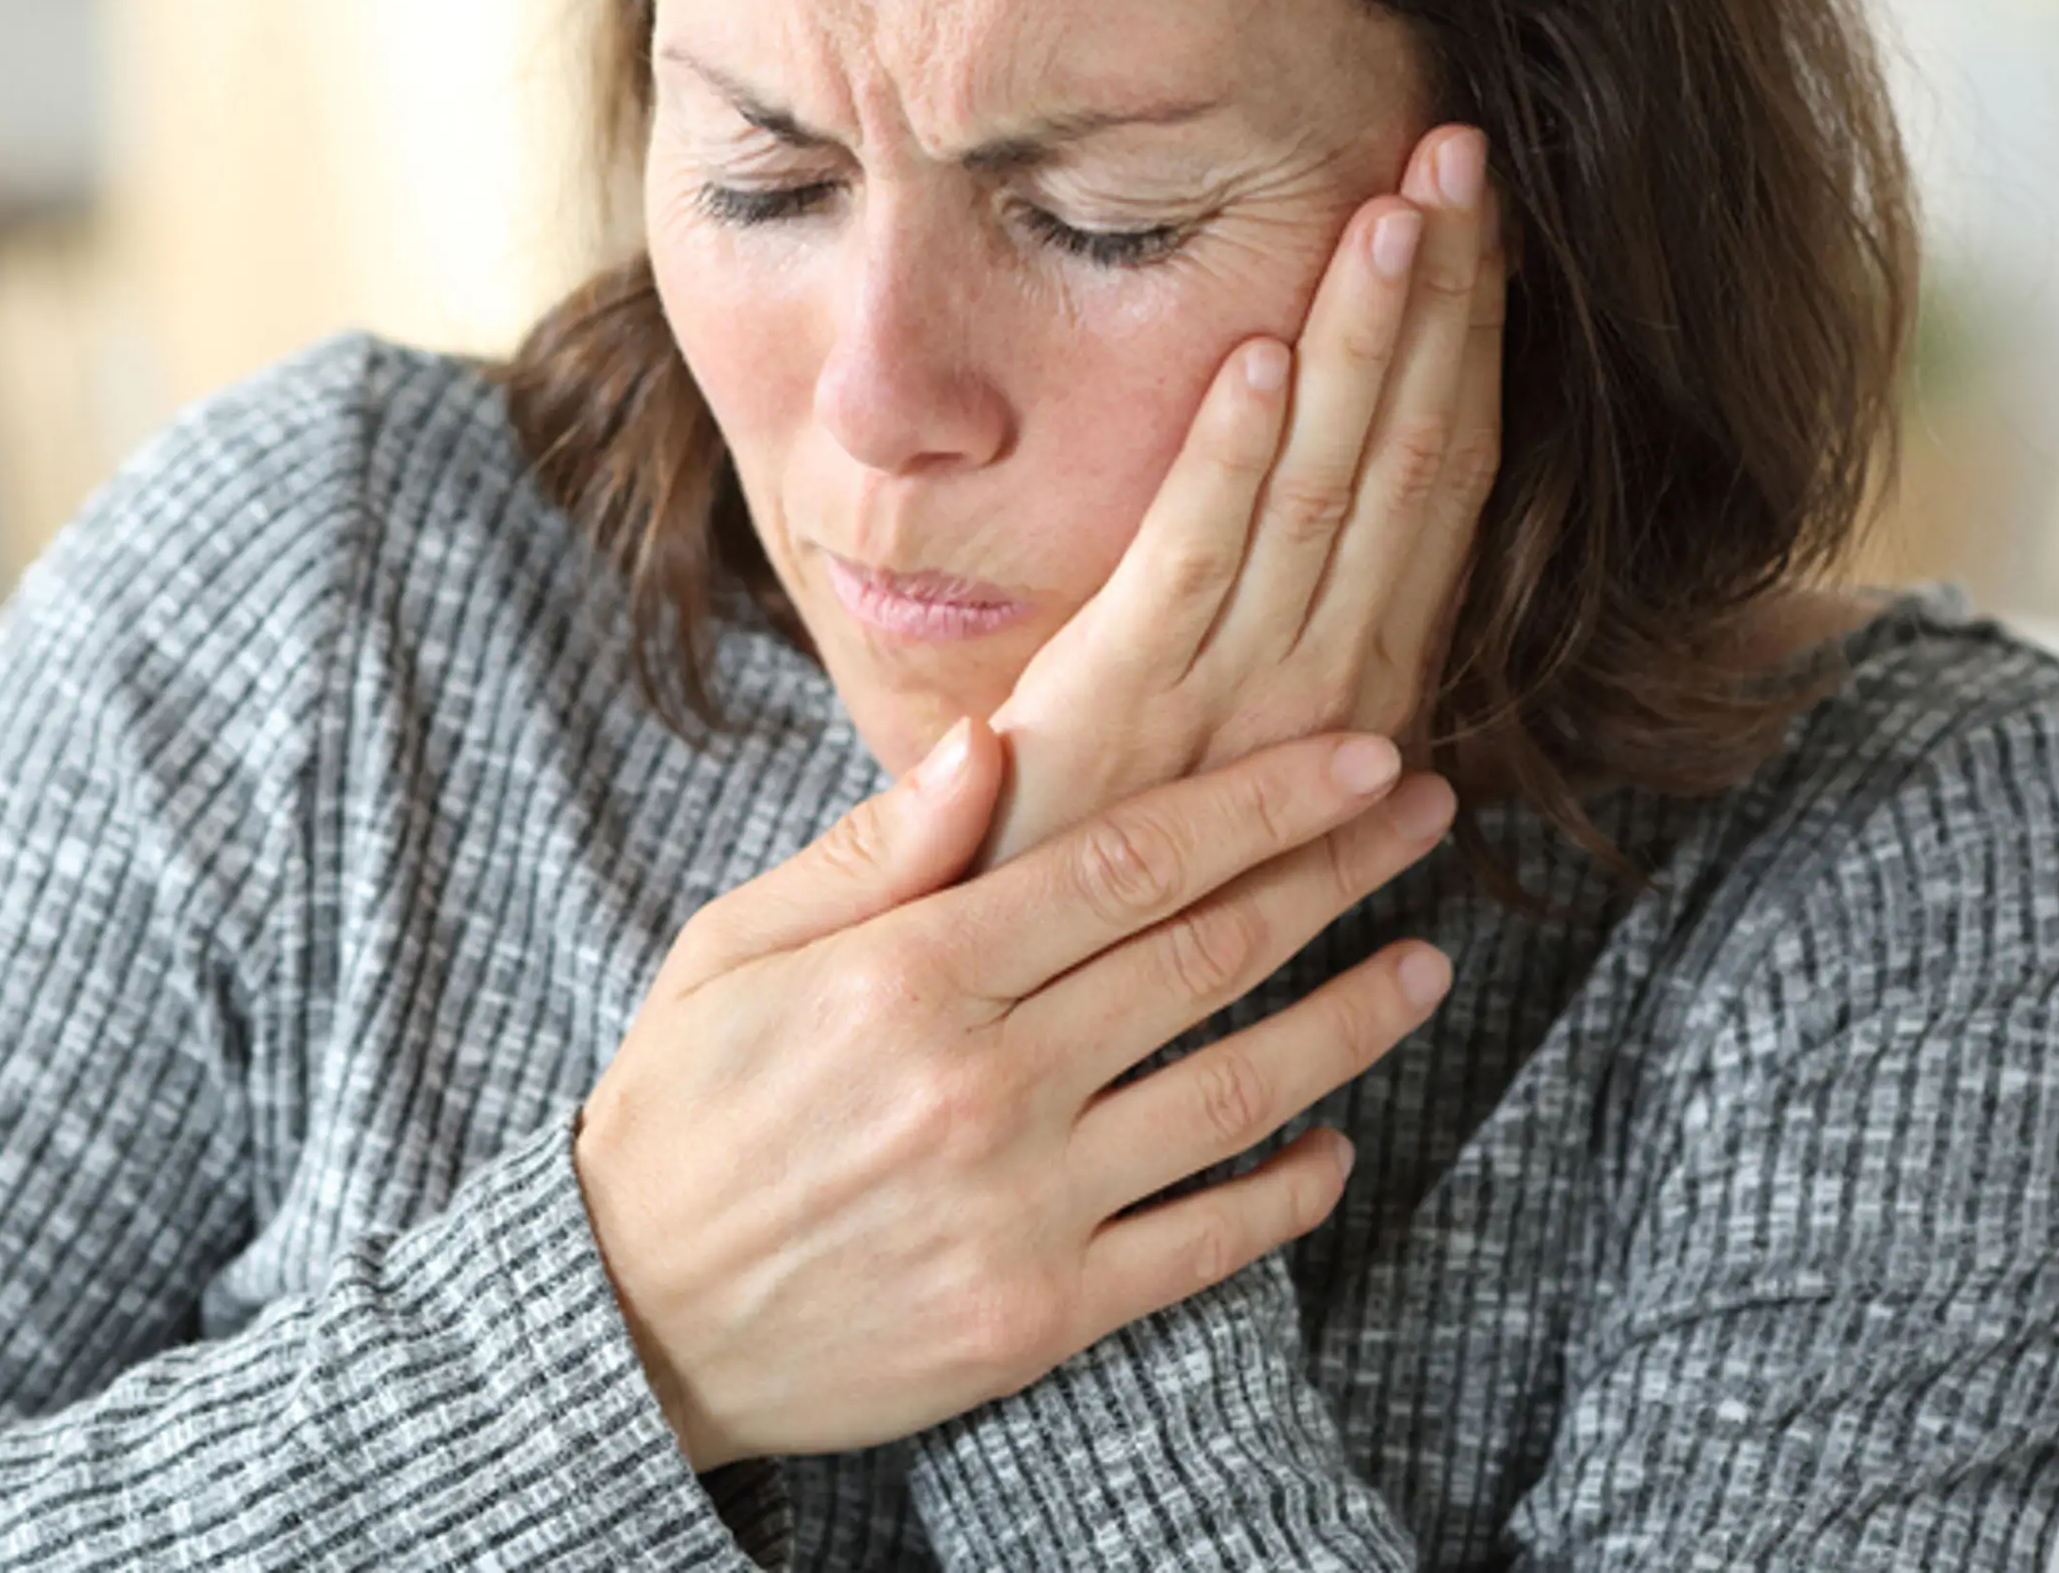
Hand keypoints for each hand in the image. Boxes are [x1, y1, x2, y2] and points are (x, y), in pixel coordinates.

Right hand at [573, 722, 1459, 1469]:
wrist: (631, 1318)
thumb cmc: (683, 1108)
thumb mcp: (736, 948)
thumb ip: (872, 849)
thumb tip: (992, 740)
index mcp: (909, 973)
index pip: (1130, 861)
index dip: (1262, 802)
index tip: (1359, 756)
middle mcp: (982, 1080)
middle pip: (1206, 954)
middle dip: (1335, 872)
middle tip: (1427, 817)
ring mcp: (1022, 1203)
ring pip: (1233, 1092)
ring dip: (1350, 1021)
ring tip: (1426, 966)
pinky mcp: (1040, 1313)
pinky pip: (1203, 1245)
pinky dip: (1286, 1192)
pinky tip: (1334, 1146)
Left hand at [982, 124, 1506, 866]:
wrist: (1018, 995)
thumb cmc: (1108, 858)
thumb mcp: (1234, 757)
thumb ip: (1297, 678)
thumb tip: (1392, 680)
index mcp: (1364, 680)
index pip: (1441, 478)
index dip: (1470, 339)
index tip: (1487, 214)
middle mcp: (1330, 681)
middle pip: (1408, 454)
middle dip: (1441, 297)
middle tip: (1464, 149)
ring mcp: (1232, 693)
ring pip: (1324, 485)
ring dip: (1360, 341)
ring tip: (1394, 206)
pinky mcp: (1123, 703)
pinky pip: (1192, 557)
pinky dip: (1227, 452)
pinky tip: (1253, 350)